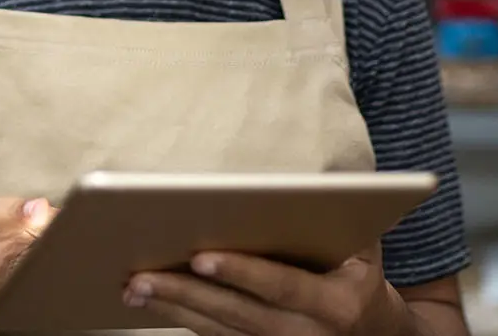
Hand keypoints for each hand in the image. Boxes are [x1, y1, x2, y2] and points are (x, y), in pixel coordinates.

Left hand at [123, 246, 413, 335]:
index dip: (241, 273)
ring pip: (219, 333)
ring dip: (174, 310)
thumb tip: (311, 178)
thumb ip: (339, 217)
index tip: (199, 257)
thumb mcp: (364, 248)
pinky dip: (183, 320)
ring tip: (133, 286)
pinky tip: (151, 302)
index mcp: (336, 304)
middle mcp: (307, 335)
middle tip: (142, 276)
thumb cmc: (360, 276)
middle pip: (237, 315)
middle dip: (187, 295)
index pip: (281, 287)